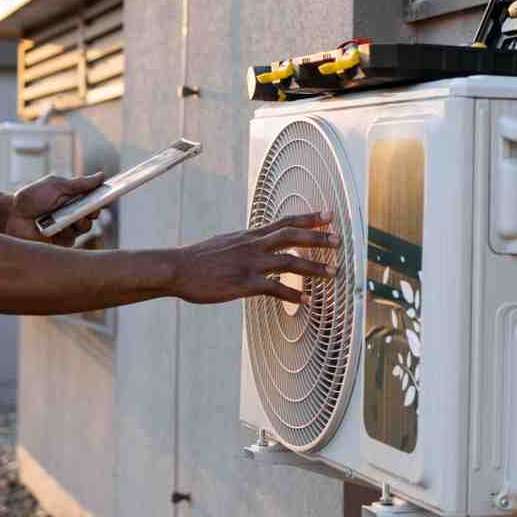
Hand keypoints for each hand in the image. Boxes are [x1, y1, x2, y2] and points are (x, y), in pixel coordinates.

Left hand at [5, 171, 107, 245]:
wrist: (12, 215)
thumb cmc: (31, 198)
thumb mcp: (56, 186)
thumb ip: (79, 183)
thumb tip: (101, 176)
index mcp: (73, 199)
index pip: (94, 200)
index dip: (102, 199)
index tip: (107, 197)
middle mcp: (73, 214)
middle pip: (93, 215)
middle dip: (93, 211)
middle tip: (90, 209)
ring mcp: (67, 229)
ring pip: (85, 228)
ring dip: (80, 222)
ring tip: (70, 218)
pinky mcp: (60, 242)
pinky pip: (72, 239)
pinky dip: (68, 233)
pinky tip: (58, 228)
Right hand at [174, 211, 338, 305]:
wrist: (178, 268)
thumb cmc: (200, 259)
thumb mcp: (226, 243)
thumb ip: (246, 244)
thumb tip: (260, 244)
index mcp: (250, 236)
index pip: (285, 221)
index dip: (309, 217)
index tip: (329, 214)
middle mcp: (253, 245)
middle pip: (292, 236)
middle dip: (318, 237)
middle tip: (338, 239)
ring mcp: (250, 264)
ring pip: (290, 262)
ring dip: (314, 268)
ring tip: (334, 273)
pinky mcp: (243, 283)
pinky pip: (274, 289)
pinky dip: (293, 295)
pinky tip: (306, 301)